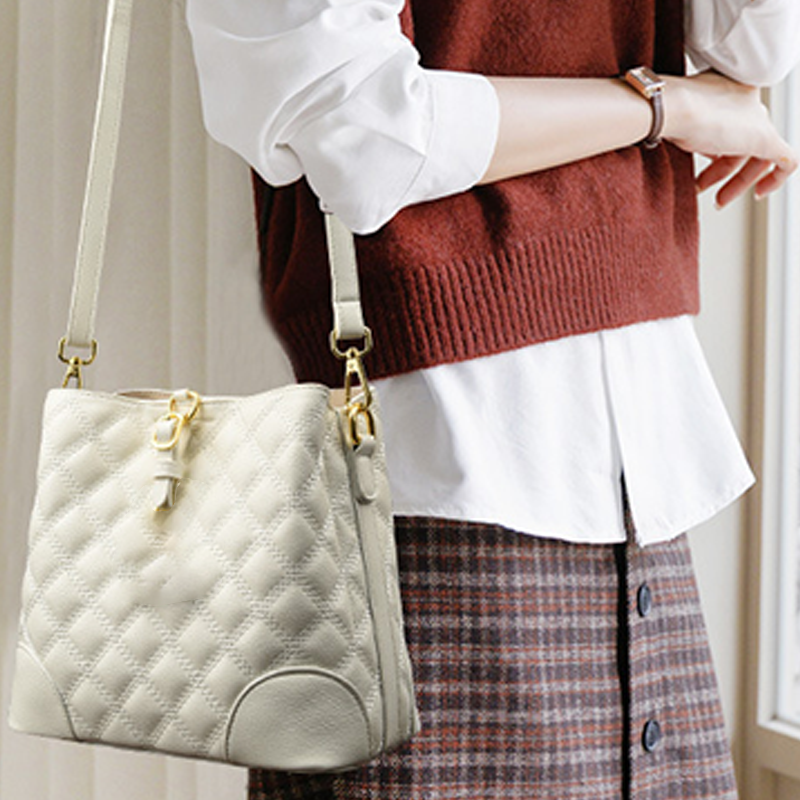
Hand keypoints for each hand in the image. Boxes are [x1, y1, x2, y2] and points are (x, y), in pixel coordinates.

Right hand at [662, 71, 797, 207]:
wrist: (671, 107)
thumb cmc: (670, 114)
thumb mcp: (685, 125)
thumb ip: (698, 136)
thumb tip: (701, 153)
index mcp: (732, 90)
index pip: (733, 127)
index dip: (719, 154)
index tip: (707, 168)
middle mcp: (749, 99)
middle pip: (744, 143)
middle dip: (724, 172)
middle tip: (703, 188)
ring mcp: (758, 118)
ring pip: (758, 155)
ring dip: (737, 182)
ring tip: (718, 199)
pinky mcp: (765, 138)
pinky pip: (786, 161)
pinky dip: (776, 179)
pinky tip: (761, 193)